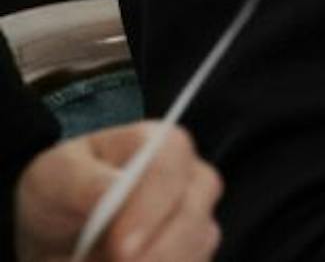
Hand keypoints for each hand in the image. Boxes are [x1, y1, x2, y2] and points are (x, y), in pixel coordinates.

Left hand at [13, 123, 221, 261]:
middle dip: (154, 252)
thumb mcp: (55, 178)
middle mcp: (191, 177)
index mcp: (160, 145)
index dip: (149, 208)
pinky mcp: (196, 251)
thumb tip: (116, 187)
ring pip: (196, 246)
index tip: (121, 248)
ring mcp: (198, 217)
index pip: (168, 168)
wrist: (58, 234)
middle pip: (191, 213)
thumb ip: (84, 181)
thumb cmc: (60, 195)